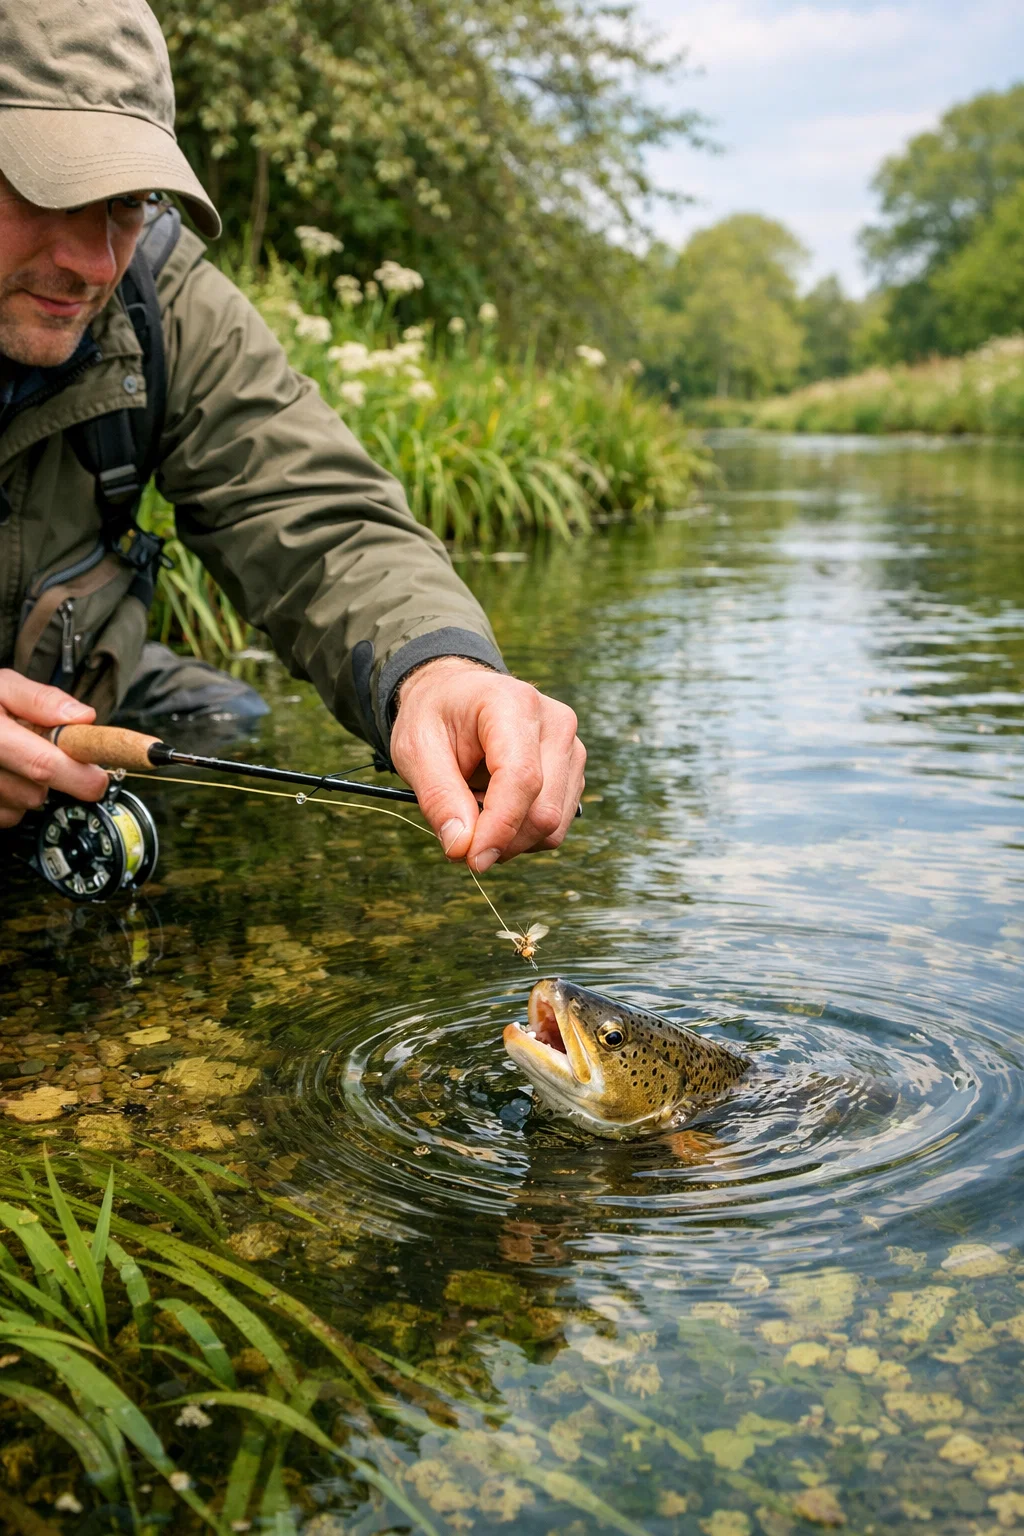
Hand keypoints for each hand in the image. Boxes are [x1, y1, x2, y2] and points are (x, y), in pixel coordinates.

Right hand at [0, 670, 108, 828]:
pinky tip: (5, 774)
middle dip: (52, 775)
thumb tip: (82, 716)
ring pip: (24, 806)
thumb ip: (40, 700)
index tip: (99, 779)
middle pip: (36, 792)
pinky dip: (12, 799)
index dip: (78, 775)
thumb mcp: (1, 686)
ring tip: (14, 757)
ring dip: (30, 786)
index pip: (42, 765)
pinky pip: (8, 816)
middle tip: (42, 748)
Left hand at [389, 657, 585, 870]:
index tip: (471, 860)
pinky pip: (554, 825)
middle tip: (458, 839)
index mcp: (514, 704)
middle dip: (500, 840)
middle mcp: (555, 724)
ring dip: (509, 839)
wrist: (456, 694)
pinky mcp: (573, 772)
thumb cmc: (435, 715)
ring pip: (552, 825)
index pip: (521, 778)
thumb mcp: (416, 748)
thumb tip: (461, 847)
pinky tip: (494, 808)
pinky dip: (521, 833)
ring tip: (473, 809)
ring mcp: (571, 749)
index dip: (499, 827)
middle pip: (543, 809)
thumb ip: (438, 797)